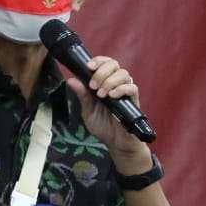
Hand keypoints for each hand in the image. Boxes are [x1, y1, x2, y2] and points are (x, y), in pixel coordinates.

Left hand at [65, 56, 152, 175]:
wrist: (116, 144)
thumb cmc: (103, 127)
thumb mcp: (88, 111)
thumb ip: (82, 96)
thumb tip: (71, 80)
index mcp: (104, 83)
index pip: (105, 63)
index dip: (98, 61)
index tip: (89, 67)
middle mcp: (116, 84)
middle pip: (114, 64)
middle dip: (101, 72)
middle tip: (93, 86)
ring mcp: (126, 92)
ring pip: (123, 74)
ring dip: (109, 81)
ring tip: (101, 94)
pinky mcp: (133, 101)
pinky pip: (132, 88)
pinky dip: (121, 89)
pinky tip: (112, 96)